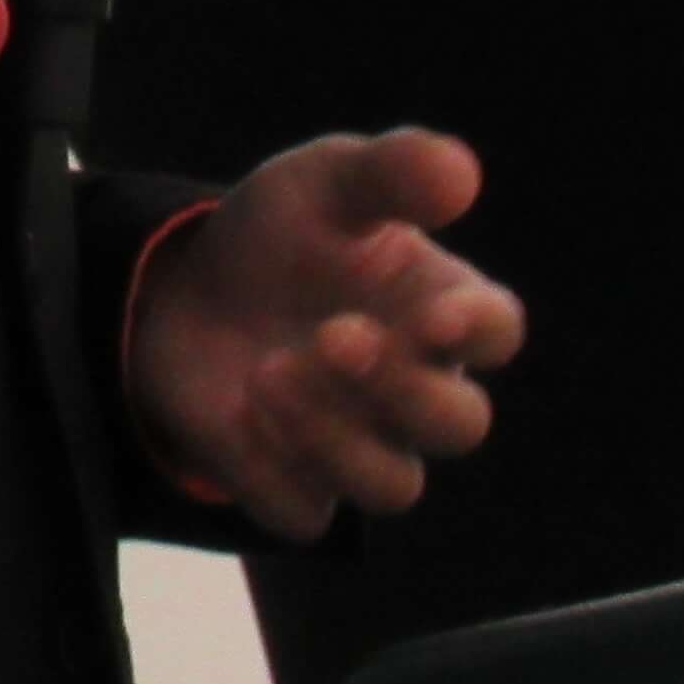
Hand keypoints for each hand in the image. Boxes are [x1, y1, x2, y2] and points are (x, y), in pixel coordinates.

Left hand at [128, 130, 527, 542]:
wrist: (187, 286)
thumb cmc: (284, 234)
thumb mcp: (323, 182)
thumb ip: (389, 172)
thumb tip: (459, 171)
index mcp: (441, 308)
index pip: (496, 331)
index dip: (475, 331)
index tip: (434, 315)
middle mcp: (416, 388)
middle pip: (456, 423)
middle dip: (400, 386)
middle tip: (331, 336)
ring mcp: (361, 445)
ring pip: (391, 485)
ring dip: (335, 436)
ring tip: (268, 372)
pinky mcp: (294, 484)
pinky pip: (304, 513)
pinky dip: (273, 473)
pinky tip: (238, 417)